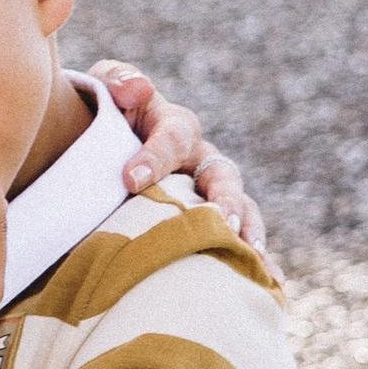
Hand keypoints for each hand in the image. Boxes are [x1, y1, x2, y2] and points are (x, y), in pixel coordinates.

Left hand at [91, 62, 270, 259]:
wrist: (98, 153)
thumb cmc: (103, 118)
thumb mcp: (102, 87)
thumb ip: (117, 82)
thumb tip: (137, 89)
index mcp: (174, 127)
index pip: (172, 137)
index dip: (154, 158)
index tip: (130, 180)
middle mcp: (201, 161)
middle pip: (223, 177)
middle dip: (225, 199)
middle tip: (222, 223)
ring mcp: (210, 194)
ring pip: (241, 210)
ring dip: (249, 232)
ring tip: (252, 257)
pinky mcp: (212, 223)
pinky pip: (240, 242)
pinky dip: (257, 264)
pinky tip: (269, 286)